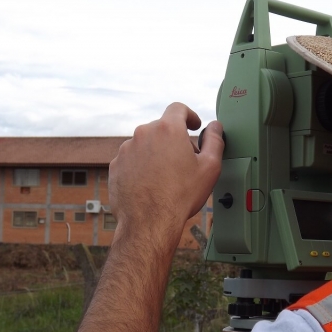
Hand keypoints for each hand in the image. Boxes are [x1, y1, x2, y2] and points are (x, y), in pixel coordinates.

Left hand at [109, 102, 223, 231]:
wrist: (149, 222)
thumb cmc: (180, 196)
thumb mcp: (210, 167)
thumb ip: (215, 141)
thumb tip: (215, 127)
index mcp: (168, 130)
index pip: (178, 108)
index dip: (189, 115)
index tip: (193, 125)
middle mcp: (143, 134)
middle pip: (161, 128)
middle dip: (174, 140)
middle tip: (184, 161)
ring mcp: (126, 150)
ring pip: (145, 144)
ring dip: (156, 154)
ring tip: (166, 177)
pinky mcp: (115, 166)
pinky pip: (131, 160)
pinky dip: (141, 167)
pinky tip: (151, 184)